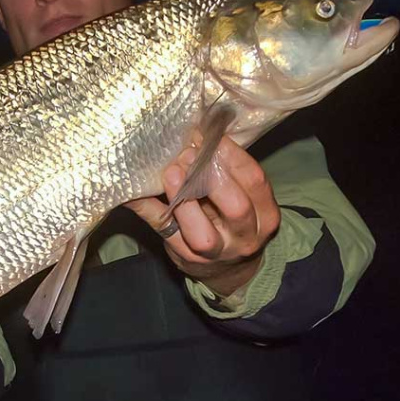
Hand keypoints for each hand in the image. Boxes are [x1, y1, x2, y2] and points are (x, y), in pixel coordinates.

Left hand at [126, 136, 280, 295]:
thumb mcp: (242, 196)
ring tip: (171, 173)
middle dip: (211, 176)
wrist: (228, 269)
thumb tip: (198, 131)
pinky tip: (134, 192)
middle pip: (236, 208)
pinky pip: (164, 232)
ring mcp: (215, 253)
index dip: (232, 154)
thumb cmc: (232, 220)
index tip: (210, 135)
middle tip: (190, 153)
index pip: (255, 180)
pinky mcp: (185, 257)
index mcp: (265, 215)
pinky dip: (147, 209)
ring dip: (183, 198)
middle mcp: (245, 237)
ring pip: (201, 233)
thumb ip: (227, 170)